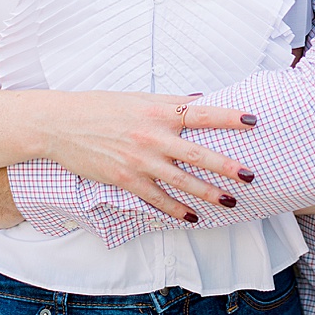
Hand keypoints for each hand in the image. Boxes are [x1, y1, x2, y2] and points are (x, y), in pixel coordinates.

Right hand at [0, 30, 259, 223]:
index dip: (229, 117)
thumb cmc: (101, 106)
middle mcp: (153, 135)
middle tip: (250, 175)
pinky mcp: (125, 179)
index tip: (254, 122)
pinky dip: (176, 210)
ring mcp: (140, 160)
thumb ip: (170, 103)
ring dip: (208, 194)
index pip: (202, 113)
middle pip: (199, 153)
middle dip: (227, 167)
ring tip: (230, 202)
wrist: (60, 123)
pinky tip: (191, 217)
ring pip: (182, 181)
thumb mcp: (138, 97)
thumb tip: (199, 100)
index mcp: (159, 110)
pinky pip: (157, 199)